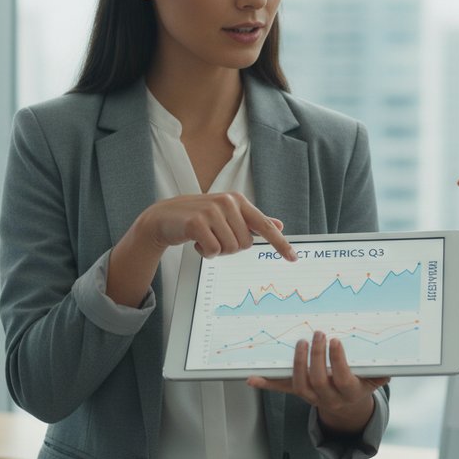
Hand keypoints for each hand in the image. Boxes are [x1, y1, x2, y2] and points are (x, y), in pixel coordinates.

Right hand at [136, 192, 294, 259]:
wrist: (165, 217)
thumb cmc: (199, 217)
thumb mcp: (227, 215)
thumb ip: (253, 221)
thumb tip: (279, 225)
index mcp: (238, 200)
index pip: (264, 225)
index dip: (280, 243)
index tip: (294, 258)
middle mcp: (227, 202)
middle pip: (245, 244)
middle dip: (231, 248)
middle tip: (215, 238)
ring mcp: (212, 211)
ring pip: (230, 249)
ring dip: (217, 251)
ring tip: (205, 238)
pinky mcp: (196, 222)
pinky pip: (213, 251)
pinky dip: (206, 253)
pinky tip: (197, 242)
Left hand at [247, 331, 389, 437]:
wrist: (347, 407)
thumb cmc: (361, 384)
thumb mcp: (374, 379)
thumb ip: (381, 372)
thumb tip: (391, 363)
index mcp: (349, 392)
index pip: (342, 378)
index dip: (338, 361)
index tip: (336, 341)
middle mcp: (329, 397)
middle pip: (318, 380)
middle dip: (316, 356)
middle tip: (317, 333)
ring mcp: (312, 397)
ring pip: (300, 385)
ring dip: (297, 363)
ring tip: (300, 342)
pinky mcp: (298, 393)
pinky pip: (281, 389)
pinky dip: (266, 384)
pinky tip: (252, 378)